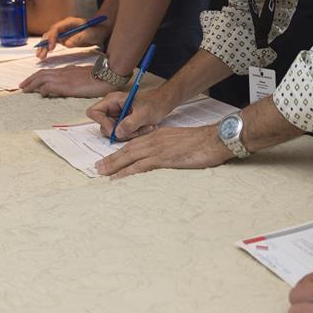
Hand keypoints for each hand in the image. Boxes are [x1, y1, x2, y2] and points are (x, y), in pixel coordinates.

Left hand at [19, 64, 116, 98]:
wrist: (106, 76)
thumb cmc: (98, 77)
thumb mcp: (82, 76)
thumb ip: (73, 77)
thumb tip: (67, 84)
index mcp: (66, 70)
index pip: (47, 71)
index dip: (37, 76)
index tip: (30, 82)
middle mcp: (63, 72)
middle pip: (41, 73)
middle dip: (29, 80)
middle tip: (22, 86)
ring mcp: (64, 78)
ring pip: (41, 78)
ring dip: (31, 84)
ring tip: (25, 90)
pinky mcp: (66, 85)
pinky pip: (49, 86)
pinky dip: (43, 90)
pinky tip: (42, 94)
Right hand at [35, 15, 109, 58]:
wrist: (100, 31)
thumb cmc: (96, 30)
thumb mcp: (90, 34)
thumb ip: (79, 37)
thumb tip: (67, 43)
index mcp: (69, 22)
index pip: (56, 29)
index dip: (52, 38)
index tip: (51, 48)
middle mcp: (63, 26)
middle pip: (50, 33)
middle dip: (45, 44)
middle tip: (42, 54)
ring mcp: (62, 32)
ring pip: (49, 38)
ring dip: (44, 47)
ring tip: (40, 56)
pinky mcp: (63, 38)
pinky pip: (52, 43)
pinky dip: (47, 48)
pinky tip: (43, 55)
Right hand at [86, 86, 173, 140]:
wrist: (163, 103)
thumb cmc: (154, 103)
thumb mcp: (144, 113)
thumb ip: (130, 123)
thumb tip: (116, 133)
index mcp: (112, 100)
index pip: (94, 112)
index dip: (102, 122)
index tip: (116, 130)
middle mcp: (111, 108)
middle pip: (104, 126)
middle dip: (121, 132)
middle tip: (137, 130)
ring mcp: (116, 117)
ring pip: (114, 133)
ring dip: (130, 134)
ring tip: (146, 128)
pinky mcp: (122, 124)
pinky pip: (122, 134)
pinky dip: (134, 134)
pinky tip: (146, 128)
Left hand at [94, 123, 231, 178]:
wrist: (215, 139)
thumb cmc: (203, 142)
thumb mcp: (181, 141)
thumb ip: (169, 147)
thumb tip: (164, 157)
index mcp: (159, 135)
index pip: (134, 144)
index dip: (120, 152)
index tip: (109, 159)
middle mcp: (154, 139)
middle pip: (127, 150)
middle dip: (111, 159)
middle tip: (98, 167)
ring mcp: (158, 148)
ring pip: (129, 157)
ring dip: (113, 165)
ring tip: (101, 173)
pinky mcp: (163, 158)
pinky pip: (139, 166)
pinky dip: (126, 172)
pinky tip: (117, 178)